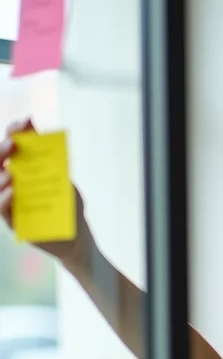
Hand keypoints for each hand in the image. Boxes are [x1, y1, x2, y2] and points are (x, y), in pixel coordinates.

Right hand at [0, 118, 93, 266]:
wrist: (79, 237)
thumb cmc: (70, 207)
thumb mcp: (65, 181)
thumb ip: (55, 162)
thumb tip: (46, 138)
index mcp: (25, 170)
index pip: (14, 146)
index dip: (16, 131)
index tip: (26, 121)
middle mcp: (13, 183)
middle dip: (4, 150)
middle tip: (13, 144)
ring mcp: (11, 201)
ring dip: (0, 176)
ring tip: (10, 171)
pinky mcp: (13, 221)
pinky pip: (3, 208)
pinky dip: (5, 198)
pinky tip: (12, 191)